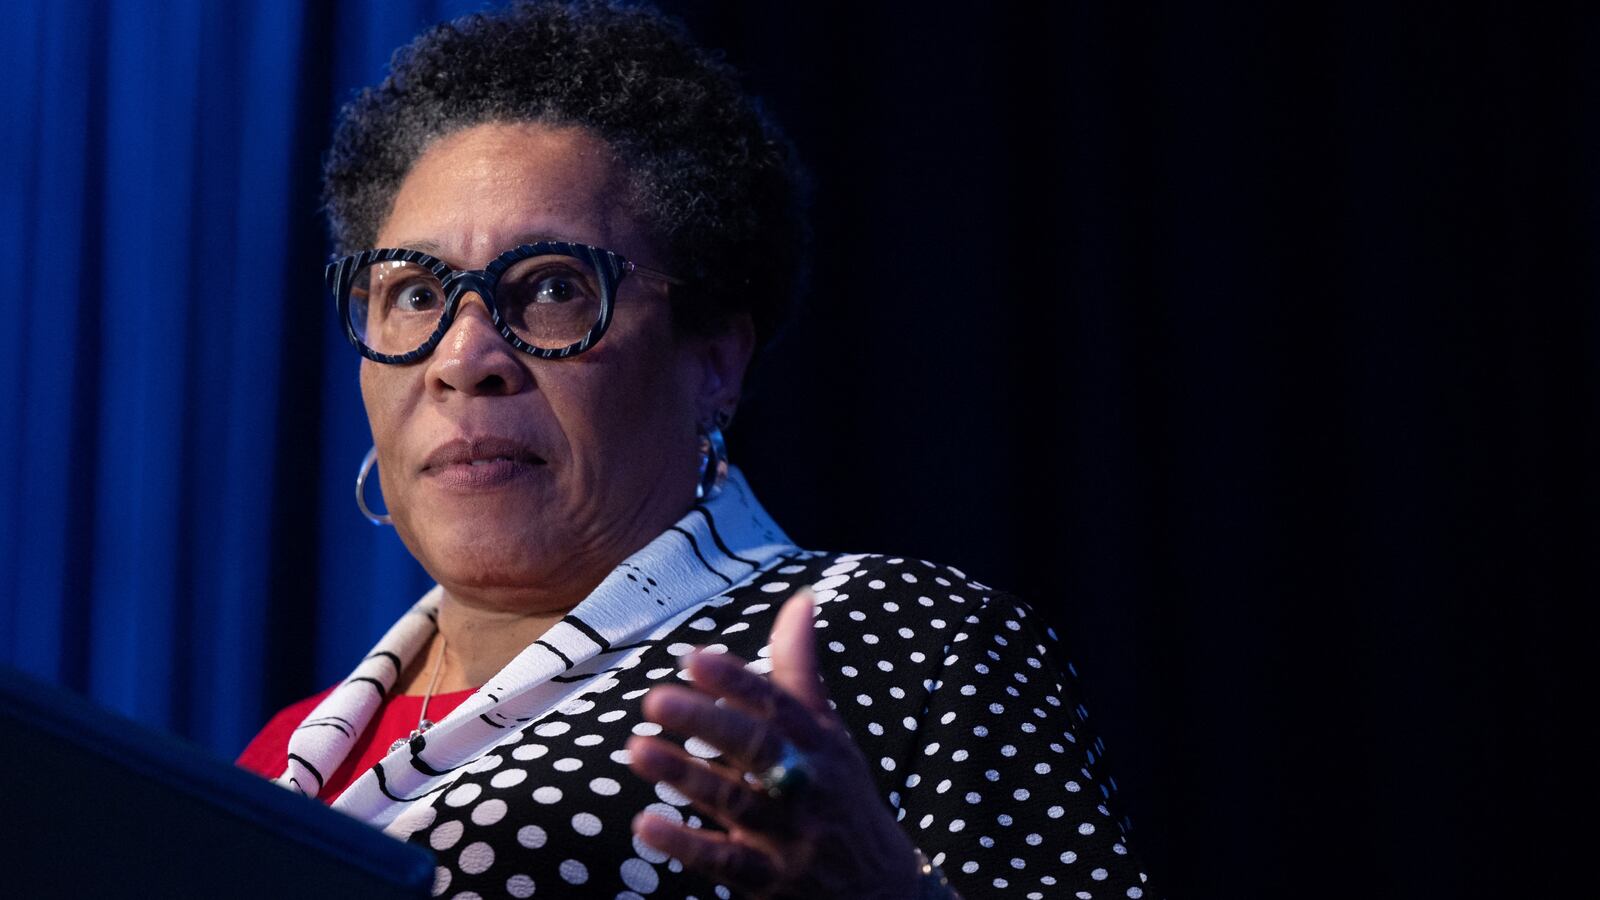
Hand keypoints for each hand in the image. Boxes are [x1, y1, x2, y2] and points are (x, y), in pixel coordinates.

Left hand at [627, 590, 924, 898]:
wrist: (884, 889)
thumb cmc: (841, 796)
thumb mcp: (828, 735)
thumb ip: (801, 671)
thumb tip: (800, 599)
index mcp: (820, 743)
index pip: (781, 705)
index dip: (739, 681)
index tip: (696, 657)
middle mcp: (809, 784)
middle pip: (759, 749)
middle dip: (709, 723)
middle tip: (655, 699)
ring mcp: (792, 836)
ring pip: (737, 802)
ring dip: (685, 776)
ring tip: (636, 749)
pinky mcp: (772, 881)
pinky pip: (727, 863)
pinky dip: (685, 845)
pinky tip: (645, 824)